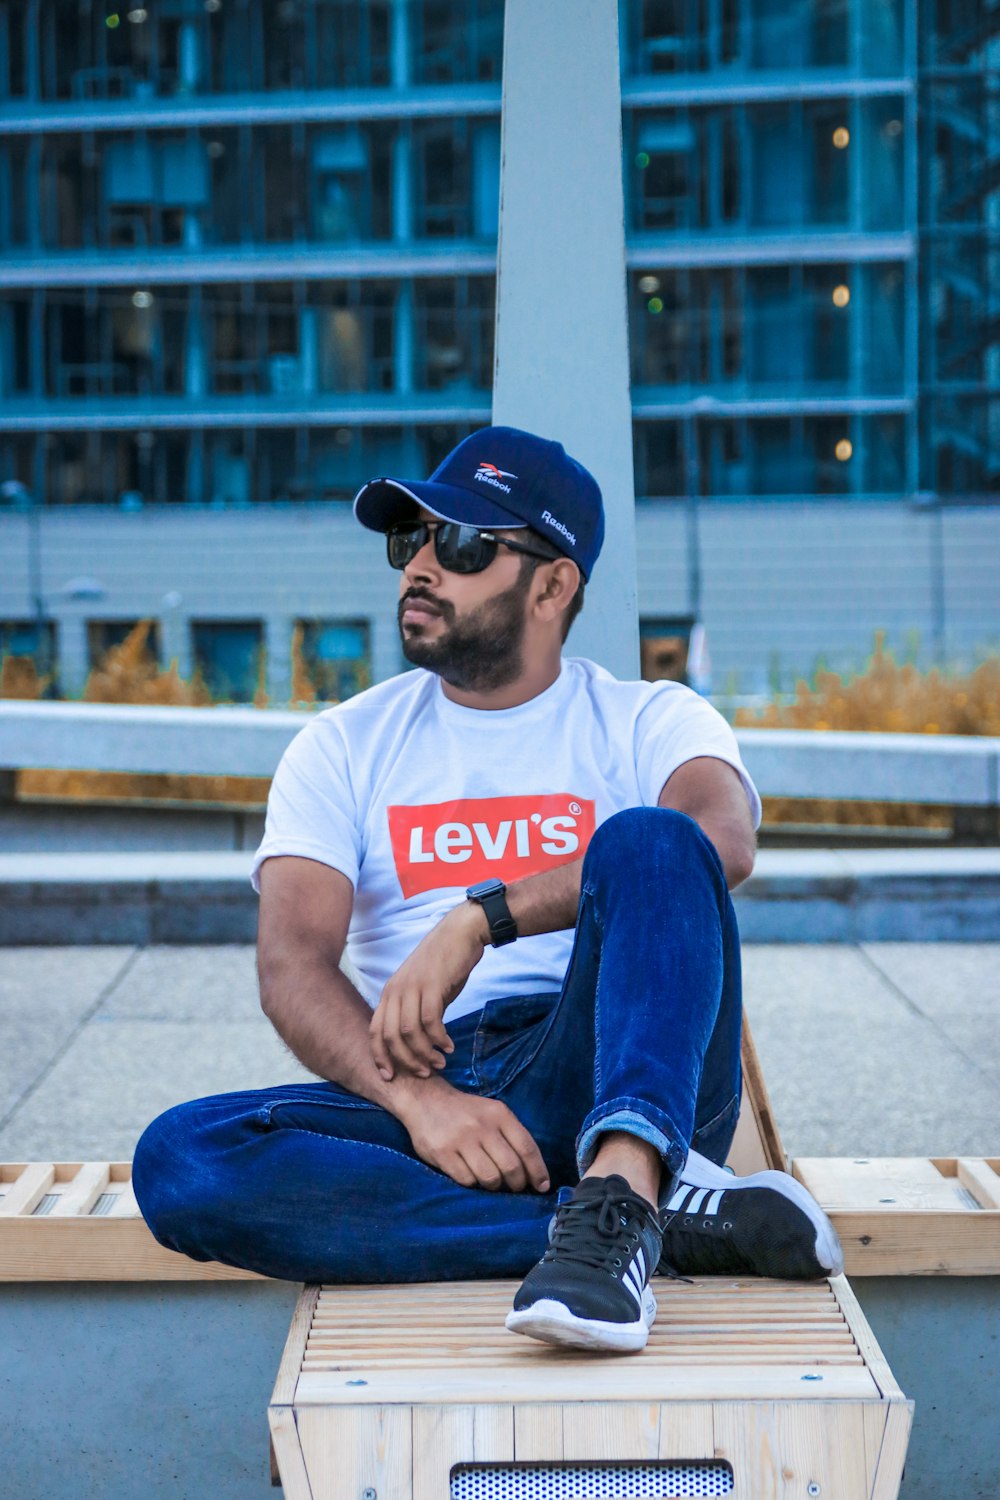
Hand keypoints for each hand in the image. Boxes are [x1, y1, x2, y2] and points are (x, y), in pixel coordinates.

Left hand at [370, 902, 487, 1079]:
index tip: (390, 1076)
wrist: (460, 934)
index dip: (379, 1057)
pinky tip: (450, 1046)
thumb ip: (414, 1012)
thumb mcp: (422, 989)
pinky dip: (439, 1039)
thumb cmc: (443, 964)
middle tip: (424, 1073)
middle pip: (390, 1037)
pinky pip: (430, 1022)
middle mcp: (395, 990)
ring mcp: (412, 987)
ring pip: (409, 1033)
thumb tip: (418, 1042)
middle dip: (405, 1061)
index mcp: (389, 993)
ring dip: (425, 1053)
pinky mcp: (432, 985)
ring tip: (440, 1062)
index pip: (374, 1031)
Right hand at [396, 1080, 549, 1193]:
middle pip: (511, 1166)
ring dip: (494, 1186)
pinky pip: (466, 1180)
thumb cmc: (465, 1111)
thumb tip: (532, 1171)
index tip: (542, 1186)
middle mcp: (482, 1126)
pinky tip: (470, 1175)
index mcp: (499, 1114)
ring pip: (490, 1177)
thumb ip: (510, 1135)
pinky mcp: (442, 1153)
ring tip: (492, 1182)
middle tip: (514, 1187)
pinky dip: (472, 1183)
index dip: (537, 1171)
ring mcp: (461, 1140)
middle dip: (517, 1183)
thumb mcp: (491, 1112)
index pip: (526, 1147)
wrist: (425, 1099)